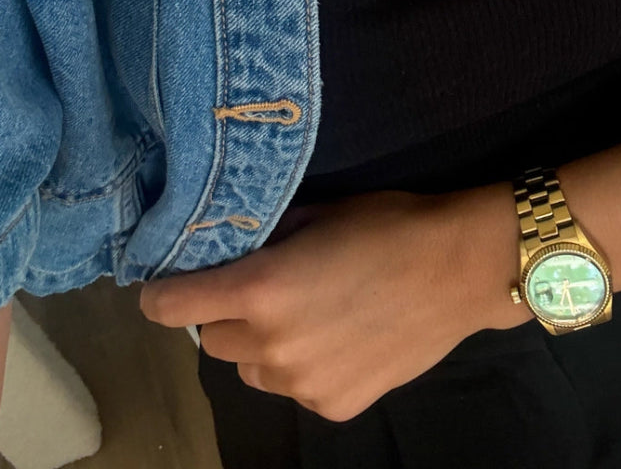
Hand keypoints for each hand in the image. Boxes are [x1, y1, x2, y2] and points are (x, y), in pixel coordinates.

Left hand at [139, 183, 526, 422]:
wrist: (459, 270)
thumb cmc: (387, 225)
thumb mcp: (317, 215)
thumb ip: (265, 240)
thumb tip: (231, 250)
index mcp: (260, 289)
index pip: (172, 307)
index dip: (161, 296)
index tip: (164, 289)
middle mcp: (271, 345)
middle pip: (213, 340)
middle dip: (227, 315)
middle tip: (266, 290)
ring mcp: (302, 384)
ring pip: (252, 371)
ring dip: (262, 347)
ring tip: (308, 317)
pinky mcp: (333, 406)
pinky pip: (294, 388)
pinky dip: (303, 368)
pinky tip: (342, 340)